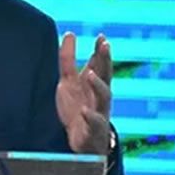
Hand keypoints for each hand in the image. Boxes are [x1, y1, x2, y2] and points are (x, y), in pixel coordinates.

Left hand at [56, 32, 112, 154]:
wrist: (83, 140)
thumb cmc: (77, 107)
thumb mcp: (69, 82)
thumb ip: (68, 60)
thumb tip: (69, 34)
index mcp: (94, 84)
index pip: (100, 64)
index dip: (101, 51)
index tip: (101, 37)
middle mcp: (99, 96)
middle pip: (106, 75)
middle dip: (106, 60)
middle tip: (105, 46)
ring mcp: (99, 111)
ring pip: (104, 97)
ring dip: (98, 84)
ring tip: (90, 74)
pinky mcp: (94, 129)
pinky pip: (95, 122)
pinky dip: (90, 116)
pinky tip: (84, 111)